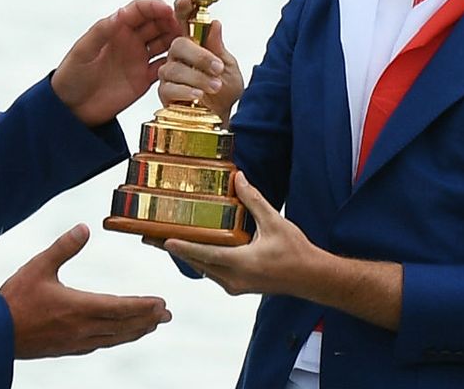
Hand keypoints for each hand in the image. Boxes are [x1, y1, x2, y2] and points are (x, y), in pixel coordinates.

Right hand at [0, 224, 171, 358]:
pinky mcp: (67, 349)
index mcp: (79, 307)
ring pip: (114, 337)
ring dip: (135, 331)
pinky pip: (100, 344)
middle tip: (166, 315)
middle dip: (147, 319)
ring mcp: (76, 341)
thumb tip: (84, 227)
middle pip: (123, 325)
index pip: (120, 307)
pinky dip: (116, 339)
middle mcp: (82, 328)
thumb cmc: (15, 300)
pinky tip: (116, 336)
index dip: (143, 306)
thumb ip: (63, 247)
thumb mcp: (38, 267)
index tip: (161, 302)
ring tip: (151, 326)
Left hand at [51, 0, 180, 125]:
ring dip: (177, 42)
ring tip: (189, 44)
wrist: (71, 109)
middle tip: (185, 27)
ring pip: (165, 44)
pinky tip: (182, 65)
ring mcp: (139, 59)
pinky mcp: (144, 79)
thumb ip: (102, 32)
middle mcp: (130, 41)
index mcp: (115, 28)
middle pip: (157, 24)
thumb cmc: (71, 76)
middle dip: (172, 22)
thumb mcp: (83, 52)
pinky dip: (175, 65)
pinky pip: (165, 68)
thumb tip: (121, 12)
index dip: (155, 7)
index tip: (168, 10)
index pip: (139, 10)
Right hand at [157, 0, 243, 122]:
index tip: (185, 0)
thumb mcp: (228, 66)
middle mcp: (178, 55)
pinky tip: (198, 96)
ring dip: (197, 77)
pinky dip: (185, 91)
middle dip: (199, 55)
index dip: (182, 9)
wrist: (221, 115)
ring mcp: (169, 73)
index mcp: (193, 43)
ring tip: (214, 86)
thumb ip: (218, 47)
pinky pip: (168, 88)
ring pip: (174, 68)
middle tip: (217, 67)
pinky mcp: (164, 92)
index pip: (183, 21)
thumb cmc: (225, 90)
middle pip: (178, 44)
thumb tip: (214, 23)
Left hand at [163, 173, 318, 296]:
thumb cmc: (296, 251)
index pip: (205, 254)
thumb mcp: (274, 222)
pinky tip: (193, 248)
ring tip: (166, 241)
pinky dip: (201, 260)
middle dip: (174, 249)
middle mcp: (234, 279)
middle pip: (197, 263)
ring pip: (204, 269)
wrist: (312, 278)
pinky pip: (213, 272)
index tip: (164, 240)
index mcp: (241, 264)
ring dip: (187, 255)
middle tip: (151, 238)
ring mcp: (235, 286)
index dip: (183, 247)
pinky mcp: (239, 286)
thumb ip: (253, 200)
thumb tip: (238, 177)